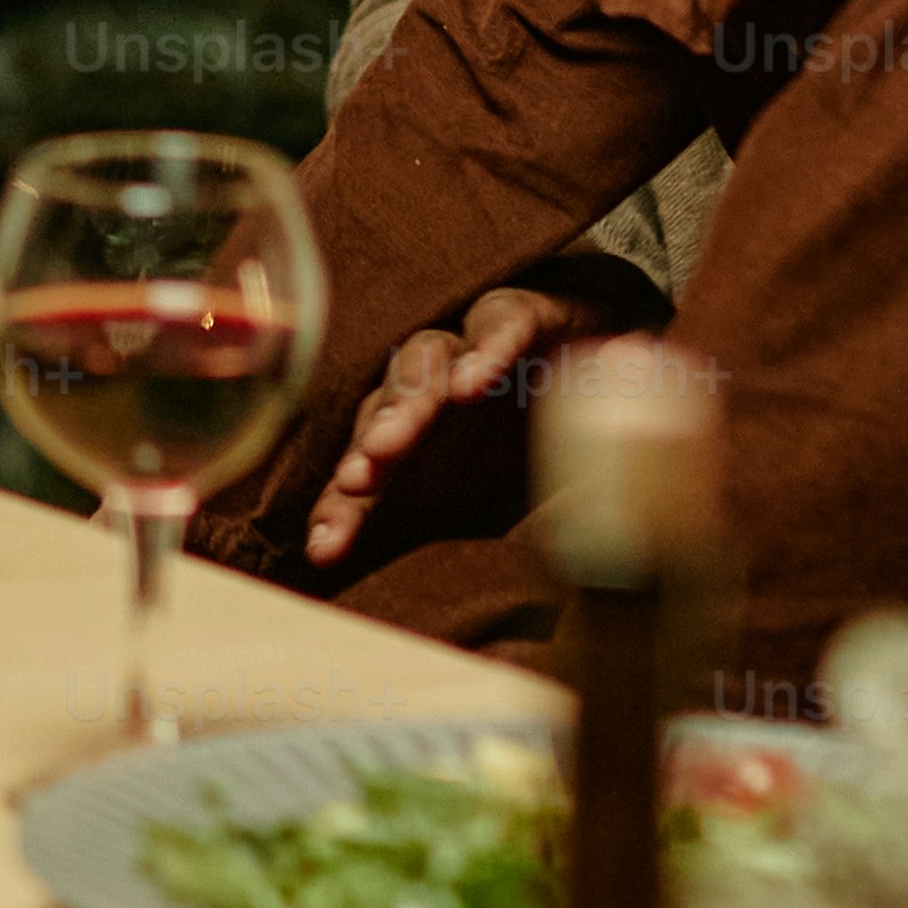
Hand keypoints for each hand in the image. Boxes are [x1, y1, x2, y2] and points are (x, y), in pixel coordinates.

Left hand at [302, 280, 588, 567]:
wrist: (582, 357)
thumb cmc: (519, 433)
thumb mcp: (483, 497)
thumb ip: (440, 530)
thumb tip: (414, 589)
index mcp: (412, 438)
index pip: (366, 470)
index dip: (342, 507)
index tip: (324, 548)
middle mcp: (426, 388)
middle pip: (385, 408)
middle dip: (371, 443)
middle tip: (359, 478)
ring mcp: (465, 347)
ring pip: (423, 361)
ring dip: (409, 397)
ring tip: (393, 438)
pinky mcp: (516, 317)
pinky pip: (498, 327)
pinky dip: (485, 350)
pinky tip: (473, 379)